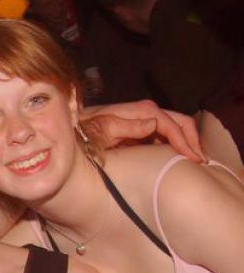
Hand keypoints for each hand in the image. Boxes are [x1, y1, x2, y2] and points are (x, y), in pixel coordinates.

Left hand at [82, 100, 203, 162]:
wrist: (72, 133)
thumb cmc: (85, 132)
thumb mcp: (103, 130)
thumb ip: (128, 127)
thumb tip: (154, 124)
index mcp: (138, 111)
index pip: (168, 123)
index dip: (182, 139)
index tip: (190, 157)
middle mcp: (144, 113)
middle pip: (178, 121)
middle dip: (191, 139)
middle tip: (200, 160)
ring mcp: (143, 121)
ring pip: (174, 128)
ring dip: (186, 142)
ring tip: (195, 160)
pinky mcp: (139, 131)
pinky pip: (163, 135)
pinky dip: (174, 145)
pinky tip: (179, 158)